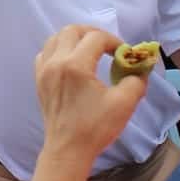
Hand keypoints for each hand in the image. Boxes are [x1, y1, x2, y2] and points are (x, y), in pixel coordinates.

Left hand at [34, 25, 147, 168]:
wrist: (68, 150)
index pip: (96, 38)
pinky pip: (45, 54)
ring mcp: (44, 71)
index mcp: (76, 65)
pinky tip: (71, 62)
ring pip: (55, 39)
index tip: (124, 54)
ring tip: (89, 50)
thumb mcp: (124, 104)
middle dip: (93, 33)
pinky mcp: (39, 81)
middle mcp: (56, 62)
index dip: (114, 41)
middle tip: (107, 46)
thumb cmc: (95, 128)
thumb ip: (136, 80)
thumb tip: (140, 68)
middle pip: (72, 30)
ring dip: (74, 39)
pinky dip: (59, 50)